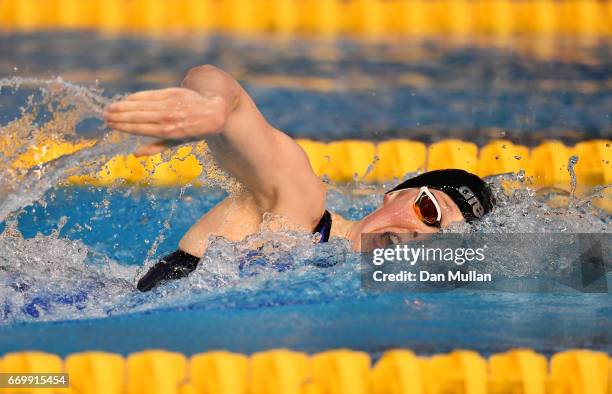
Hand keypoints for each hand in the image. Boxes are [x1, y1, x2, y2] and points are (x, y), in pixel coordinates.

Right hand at [103, 87, 228, 140]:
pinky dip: (137, 97)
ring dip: (124, 106)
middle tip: (105, 115)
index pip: (140, 128)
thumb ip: (156, 147)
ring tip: (110, 107)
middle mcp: (167, 118)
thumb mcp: (177, 143)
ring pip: (142, 105)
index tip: (111, 125)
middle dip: (120, 116)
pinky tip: (127, 99)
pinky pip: (151, 95)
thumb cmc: (194, 131)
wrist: (214, 113)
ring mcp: (170, 105)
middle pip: (138, 116)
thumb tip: (135, 155)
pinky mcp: (172, 93)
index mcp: (168, 132)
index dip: (124, 126)